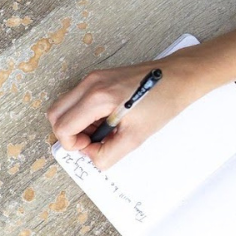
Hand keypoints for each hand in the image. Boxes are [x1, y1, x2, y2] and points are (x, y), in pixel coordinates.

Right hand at [46, 56, 209, 168]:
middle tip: (92, 142)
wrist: (180, 77)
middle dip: (68, 134)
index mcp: (97, 98)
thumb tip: (93, 157)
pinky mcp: (98, 77)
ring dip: (76, 124)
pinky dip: (83, 114)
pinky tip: (106, 120)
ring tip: (103, 130)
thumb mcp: (136, 137)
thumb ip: (109, 154)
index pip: (63, 127)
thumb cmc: (163, 101)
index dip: (74, 145)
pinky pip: (77, 99)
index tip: (93, 148)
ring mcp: (93, 78)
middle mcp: (90, 84)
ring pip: (64, 106)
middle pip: (55, 114)